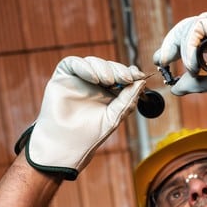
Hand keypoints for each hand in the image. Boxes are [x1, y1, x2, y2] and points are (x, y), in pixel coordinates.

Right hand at [15, 56, 145, 179]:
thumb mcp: (115, 115)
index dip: (130, 73)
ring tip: (109, 81)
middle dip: (119, 70)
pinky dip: (86, 67)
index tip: (138, 75)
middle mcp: (94, 84)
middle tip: (126, 78)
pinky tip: (94, 79)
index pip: (121, 76)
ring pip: (94, 62)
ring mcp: (79, 79)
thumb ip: (128, 98)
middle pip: (110, 67)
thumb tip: (142, 81)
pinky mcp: (63, 76)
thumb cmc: (90, 134)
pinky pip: (74, 63)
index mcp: (109, 93)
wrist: (66, 144)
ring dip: (105, 68)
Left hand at [153, 8, 206, 95]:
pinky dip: (191, 50)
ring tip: (192, 71)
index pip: (187, 38)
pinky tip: (195, 66)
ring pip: (186, 30)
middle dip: (168, 46)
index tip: (161, 61)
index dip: (171, 48)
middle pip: (182, 31)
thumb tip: (175, 90)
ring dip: (183, 53)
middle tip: (160, 61)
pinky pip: (194, 30)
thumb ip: (196, 83)